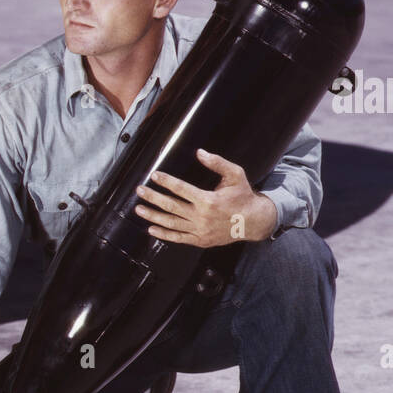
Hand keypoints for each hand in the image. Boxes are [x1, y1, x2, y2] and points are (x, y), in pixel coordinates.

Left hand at [134, 148, 276, 245]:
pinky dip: (163, 235)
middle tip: (140, 191)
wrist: (253, 222)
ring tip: (139, 209)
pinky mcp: (200, 240)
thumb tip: (200, 152)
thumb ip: (217, 163)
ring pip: (171, 223)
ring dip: (153, 216)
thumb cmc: (243, 196)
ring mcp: (199, 230)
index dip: (166, 182)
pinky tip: (151, 229)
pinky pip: (178, 238)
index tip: (155, 176)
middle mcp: (201, 216)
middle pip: (171, 206)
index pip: (181, 189)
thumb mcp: (235, 175)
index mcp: (208, 200)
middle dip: (153, 197)